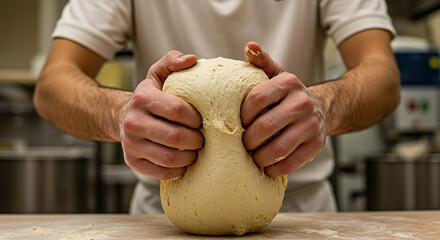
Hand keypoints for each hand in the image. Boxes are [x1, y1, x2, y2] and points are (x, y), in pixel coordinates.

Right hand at [120, 51, 203, 179]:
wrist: (123, 117)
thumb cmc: (151, 95)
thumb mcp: (159, 74)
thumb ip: (173, 61)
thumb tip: (192, 59)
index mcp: (142, 98)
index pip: (177, 110)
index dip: (195, 117)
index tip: (200, 120)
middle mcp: (133, 121)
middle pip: (174, 137)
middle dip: (196, 140)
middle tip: (202, 138)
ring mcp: (131, 144)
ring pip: (169, 158)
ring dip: (189, 157)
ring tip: (195, 151)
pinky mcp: (132, 161)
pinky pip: (161, 172)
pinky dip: (178, 170)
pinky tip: (184, 162)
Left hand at [241, 42, 327, 176]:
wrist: (324, 107)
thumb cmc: (289, 95)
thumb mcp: (277, 75)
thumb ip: (262, 62)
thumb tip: (249, 46)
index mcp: (288, 83)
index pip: (256, 99)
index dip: (242, 115)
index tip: (238, 123)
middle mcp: (302, 102)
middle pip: (265, 126)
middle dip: (247, 140)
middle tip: (241, 145)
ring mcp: (311, 125)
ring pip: (278, 149)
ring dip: (259, 158)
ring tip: (252, 158)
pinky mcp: (316, 145)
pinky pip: (292, 163)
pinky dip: (275, 169)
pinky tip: (267, 168)